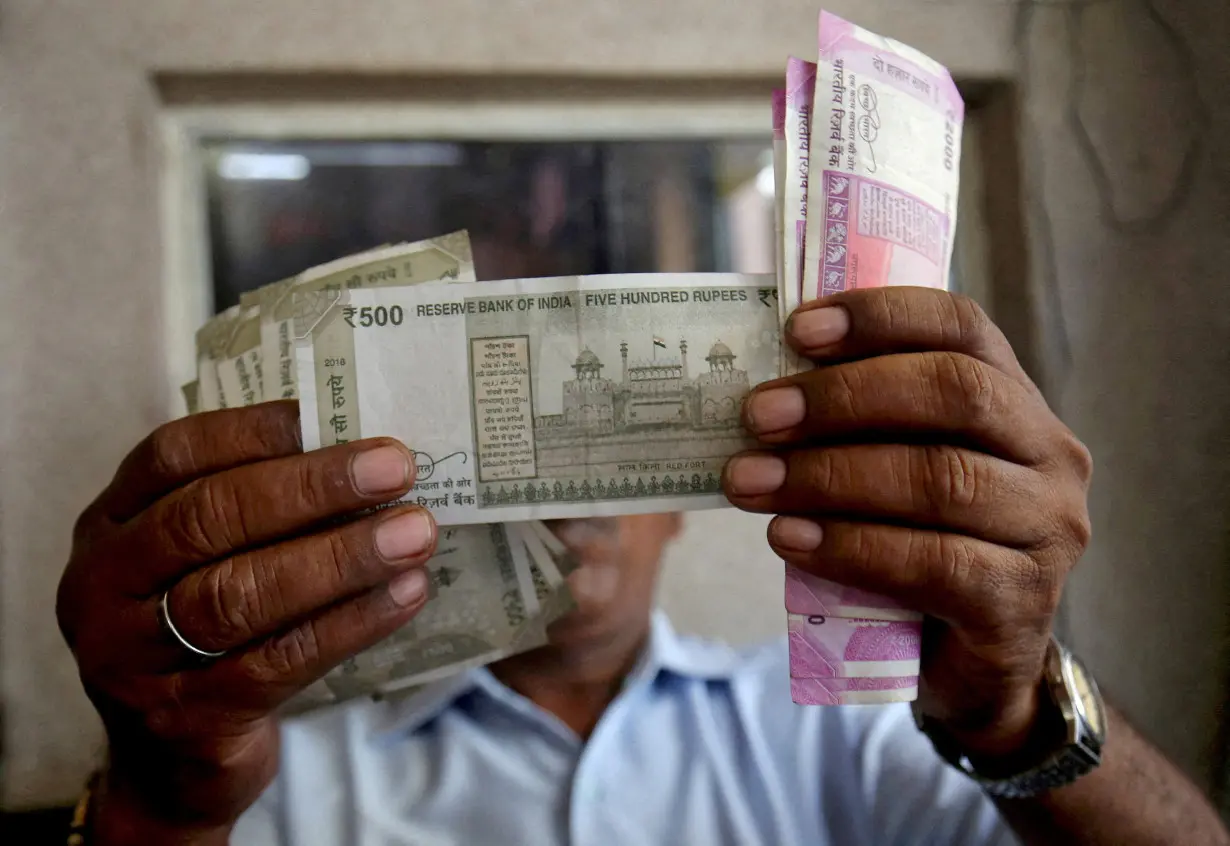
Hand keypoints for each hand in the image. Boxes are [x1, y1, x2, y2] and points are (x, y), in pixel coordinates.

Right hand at [57, 402, 437, 841]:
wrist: (171, 766)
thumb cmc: (206, 636)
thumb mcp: (202, 563)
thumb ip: (254, 508)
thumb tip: (364, 450)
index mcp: (110, 525)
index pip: (174, 455)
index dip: (256, 431)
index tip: (340, 415)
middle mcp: (102, 586)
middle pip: (208, 518)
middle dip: (312, 488)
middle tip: (396, 469)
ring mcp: (132, 659)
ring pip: (240, 594)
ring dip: (341, 557)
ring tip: (415, 532)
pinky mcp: (185, 719)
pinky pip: (277, 662)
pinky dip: (350, 624)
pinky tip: (406, 595)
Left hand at [723, 288, 1092, 758]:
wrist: (964, 661)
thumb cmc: (914, 541)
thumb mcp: (890, 467)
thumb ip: (856, 424)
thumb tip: (759, 390)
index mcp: (1015, 399)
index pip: (961, 327)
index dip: (880, 317)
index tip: (796, 329)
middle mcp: (1049, 453)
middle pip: (954, 393)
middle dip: (843, 398)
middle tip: (757, 414)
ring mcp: (1048, 530)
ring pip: (940, 480)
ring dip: (830, 476)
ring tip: (750, 483)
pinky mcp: (1023, 602)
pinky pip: (934, 564)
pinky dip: (850, 547)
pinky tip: (789, 538)